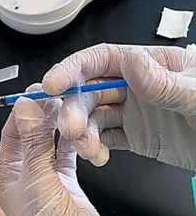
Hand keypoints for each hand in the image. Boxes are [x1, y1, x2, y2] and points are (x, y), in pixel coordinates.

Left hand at [0, 86, 119, 215]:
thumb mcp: (40, 184)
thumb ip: (34, 144)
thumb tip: (25, 106)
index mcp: (9, 179)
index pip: (11, 135)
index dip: (24, 111)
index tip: (40, 91)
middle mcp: (25, 179)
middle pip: (32, 137)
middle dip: (44, 116)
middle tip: (61, 95)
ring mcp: (47, 183)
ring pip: (51, 145)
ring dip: (61, 128)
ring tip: (73, 110)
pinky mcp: (68, 188)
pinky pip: (69, 157)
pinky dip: (75, 144)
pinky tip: (81, 132)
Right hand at [42, 44, 195, 169]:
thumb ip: (163, 82)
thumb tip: (129, 62)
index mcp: (149, 65)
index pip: (102, 59)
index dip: (74, 69)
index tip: (53, 84)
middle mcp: (136, 86)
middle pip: (92, 90)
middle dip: (75, 107)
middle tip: (70, 128)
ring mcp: (134, 112)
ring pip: (94, 117)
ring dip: (82, 131)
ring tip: (88, 147)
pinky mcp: (135, 136)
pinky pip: (105, 139)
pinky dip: (95, 148)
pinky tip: (97, 156)